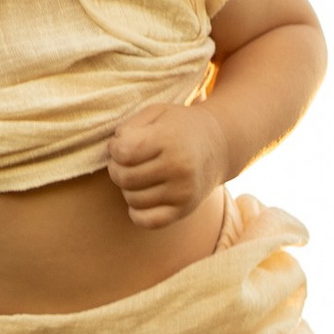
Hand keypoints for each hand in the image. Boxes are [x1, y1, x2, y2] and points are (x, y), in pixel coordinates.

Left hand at [107, 99, 228, 228]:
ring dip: (127, 188)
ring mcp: (183, 191)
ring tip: (138, 176)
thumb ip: (130, 126)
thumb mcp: (157, 113)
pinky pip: (146, 221)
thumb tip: (113, 150)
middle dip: (117, 169)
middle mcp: (178, 167)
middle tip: (127, 162)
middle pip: (124, 177)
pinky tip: (142, 198)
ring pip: (132, 199)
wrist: (219, 145)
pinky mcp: (184, 210)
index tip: (121, 146)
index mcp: (169, 139)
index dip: (114, 149)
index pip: (123, 152)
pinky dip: (136, 212)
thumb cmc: (179, 127)